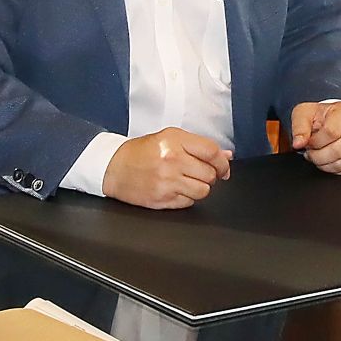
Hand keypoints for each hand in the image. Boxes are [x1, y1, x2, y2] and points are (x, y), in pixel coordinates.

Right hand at [102, 128, 231, 208]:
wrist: (114, 167)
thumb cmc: (141, 152)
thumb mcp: (170, 138)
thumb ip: (199, 146)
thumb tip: (227, 155)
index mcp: (175, 142)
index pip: (212, 152)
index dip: (223, 162)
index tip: (224, 167)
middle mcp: (172, 161)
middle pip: (210, 174)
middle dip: (210, 175)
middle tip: (200, 173)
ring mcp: (167, 182)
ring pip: (203, 191)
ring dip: (200, 188)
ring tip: (188, 181)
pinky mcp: (162, 199)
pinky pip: (189, 202)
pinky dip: (187, 197)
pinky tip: (176, 189)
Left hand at [290, 102, 340, 174]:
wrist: (339, 119)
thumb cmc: (322, 117)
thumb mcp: (305, 114)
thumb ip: (299, 127)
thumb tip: (298, 144)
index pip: (331, 132)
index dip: (315, 142)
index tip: (309, 142)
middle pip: (338, 150)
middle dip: (318, 156)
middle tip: (311, 152)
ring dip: (325, 164)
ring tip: (318, 156)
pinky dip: (334, 169)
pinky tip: (328, 160)